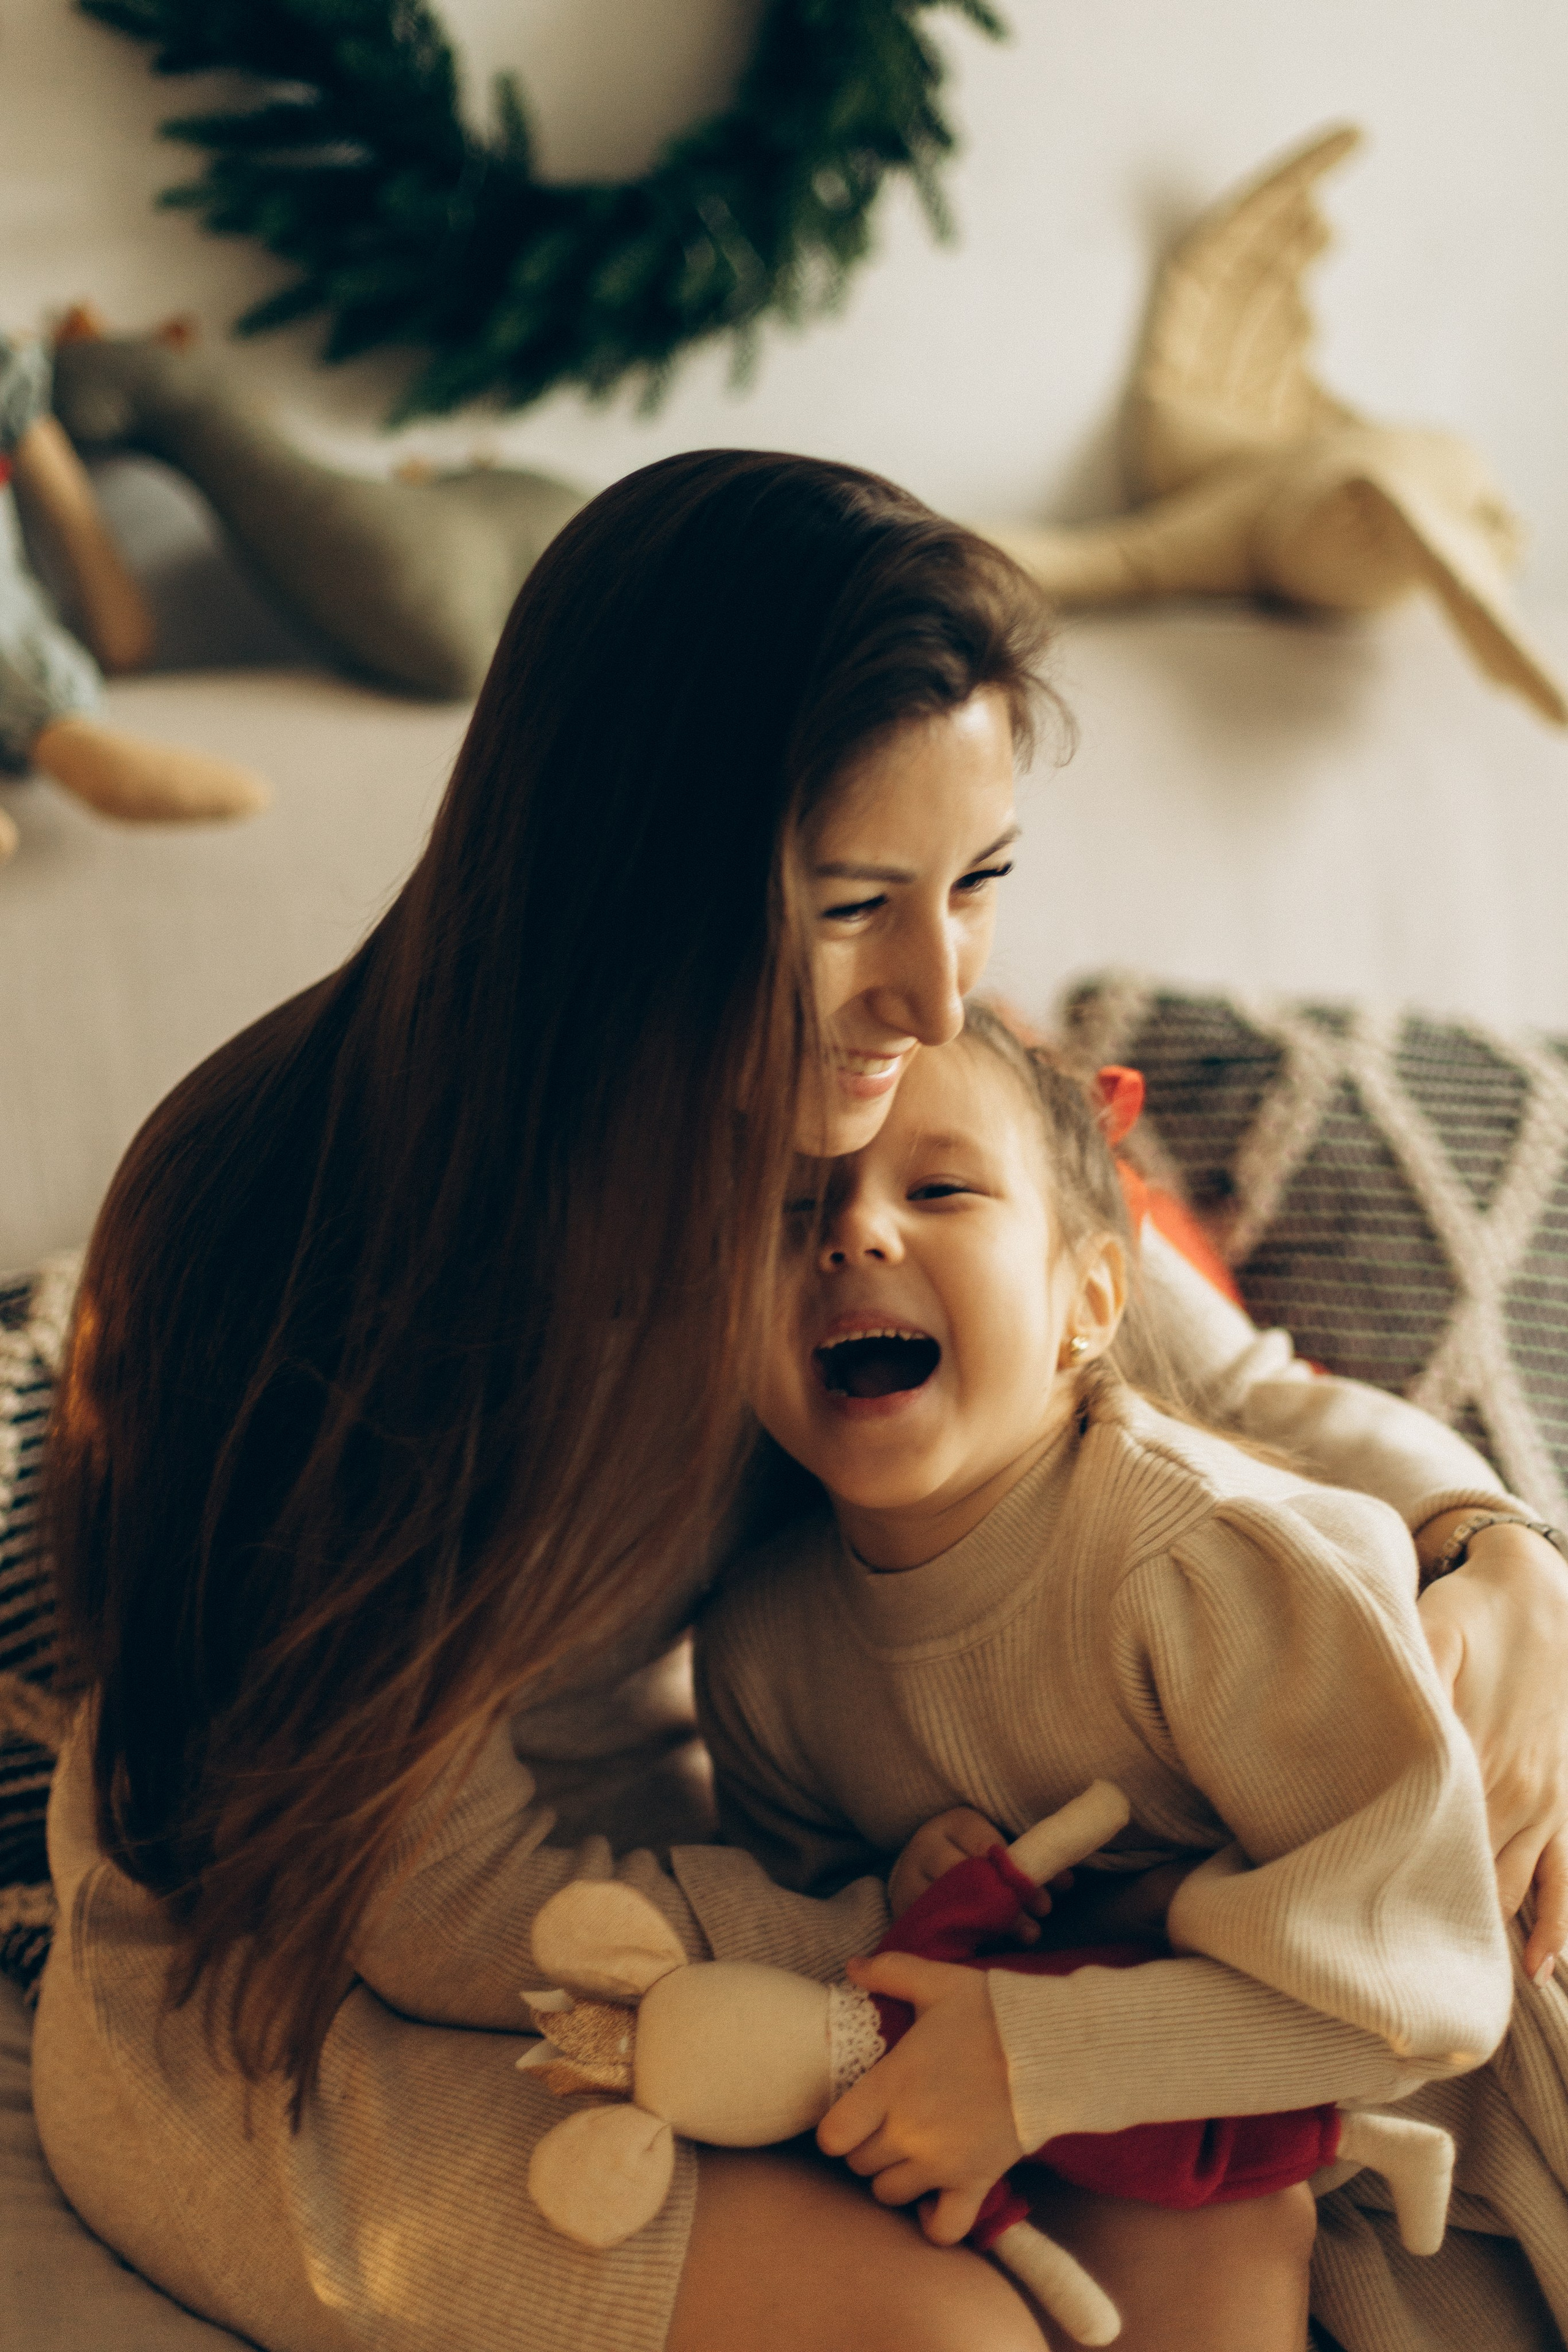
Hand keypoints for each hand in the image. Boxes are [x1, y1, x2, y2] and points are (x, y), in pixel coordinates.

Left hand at [818, 1952, 1024, 2243]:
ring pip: (888, 2195)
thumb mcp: (937, 1982)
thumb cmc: (991, 2012)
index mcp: (890, 2085)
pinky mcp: (976, 2183)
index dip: (835, 2129)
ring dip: (893, 2178)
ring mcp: (941, 2164)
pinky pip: (942, 2229)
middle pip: (859, 2165)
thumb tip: (852, 1966)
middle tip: (884, 2127)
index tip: (849, 2117)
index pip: (832, 2135)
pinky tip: (934, 2198)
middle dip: (865, 2148)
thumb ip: (890, 1970)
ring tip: (908, 2155)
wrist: (1052, 2049)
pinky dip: (933, 2222)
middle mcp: (908, 2131)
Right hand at [888, 1807, 1057, 1937]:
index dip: (1021, 1869)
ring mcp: (908, 1881)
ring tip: (1028, 1935)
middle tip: (1041, 1917)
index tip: (1053, 1889)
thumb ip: (1027, 1858)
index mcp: (952, 1824)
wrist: (919, 1871)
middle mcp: (925, 1848)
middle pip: (968, 1874)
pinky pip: (936, 1928)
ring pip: (952, 1904)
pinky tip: (994, 1948)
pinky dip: (968, 1940)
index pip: (986, 1843)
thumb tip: (1066, 1880)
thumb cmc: (970, 1856)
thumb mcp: (995, 1845)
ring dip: (994, 1923)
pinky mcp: (904, 1913)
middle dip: (1009, 1899)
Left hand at [1419, 1521, 1567, 1982]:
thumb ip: (1416, 1689)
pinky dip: (1557, 1923)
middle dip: (1431, 1918)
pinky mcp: (1566, 1799)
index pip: (1430, 1839)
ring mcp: (1545, 1800)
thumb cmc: (1469, 1613)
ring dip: (1484, 1929)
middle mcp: (1512, 1788)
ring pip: (1514, 1886)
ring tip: (1447, 1985)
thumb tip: (1395, 1737)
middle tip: (1393, 1976)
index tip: (1362, 1931)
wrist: (1540, 1591)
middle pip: (1468, 1874)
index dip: (1396, 1885)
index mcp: (1471, 1753)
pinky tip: (1539, 1967)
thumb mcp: (1431, 1634)